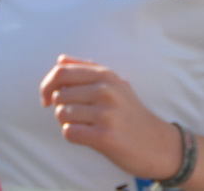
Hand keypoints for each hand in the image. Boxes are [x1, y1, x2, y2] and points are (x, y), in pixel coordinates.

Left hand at [39, 57, 183, 179]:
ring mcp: (106, 114)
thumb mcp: (115, 84)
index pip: (61, 72)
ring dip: (68, 123)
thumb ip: (86, 69)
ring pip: (62, 114)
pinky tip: (88, 137)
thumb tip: (60, 59)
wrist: (158, 144)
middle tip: (76, 116)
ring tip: (85, 126)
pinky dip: (73, 136)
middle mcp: (106, 91)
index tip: (46, 99)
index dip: (46, 85)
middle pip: (58, 95)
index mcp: (106, 75)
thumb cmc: (130, 113)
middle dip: (60, 108)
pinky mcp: (105, 137)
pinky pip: (69, 133)